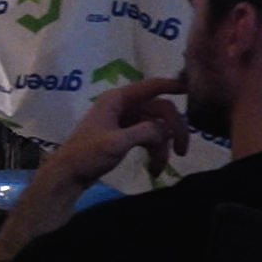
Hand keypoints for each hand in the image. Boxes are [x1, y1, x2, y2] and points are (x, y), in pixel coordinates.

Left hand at [42, 74, 189, 186]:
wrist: (68, 176)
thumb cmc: (86, 155)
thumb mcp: (116, 143)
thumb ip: (144, 132)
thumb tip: (168, 129)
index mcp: (117, 99)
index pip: (151, 86)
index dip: (173, 85)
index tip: (194, 87)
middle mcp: (123, 105)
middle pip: (160, 110)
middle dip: (174, 129)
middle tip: (183, 151)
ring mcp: (125, 120)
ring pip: (157, 126)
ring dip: (163, 146)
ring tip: (160, 167)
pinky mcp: (127, 134)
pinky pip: (150, 137)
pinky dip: (155, 151)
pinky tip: (156, 168)